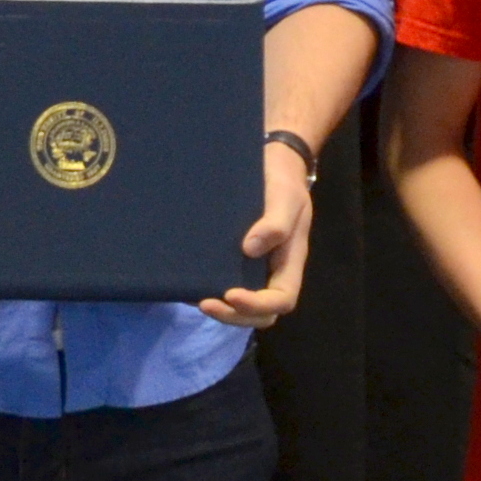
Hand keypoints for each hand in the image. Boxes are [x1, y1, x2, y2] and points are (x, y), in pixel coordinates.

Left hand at [202, 142, 314, 328]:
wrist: (273, 165)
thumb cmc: (283, 183)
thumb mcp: (286, 199)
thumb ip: (275, 223)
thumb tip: (250, 249)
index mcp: (290, 262)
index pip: (282, 299)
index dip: (258, 304)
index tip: (231, 294)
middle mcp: (272, 272)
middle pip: (262, 313)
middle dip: (234, 315)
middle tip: (205, 303)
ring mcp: (255, 269)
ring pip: (243, 305)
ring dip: (223, 309)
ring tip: (196, 297)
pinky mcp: (236, 260)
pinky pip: (226, 284)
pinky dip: (211, 290)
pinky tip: (190, 282)